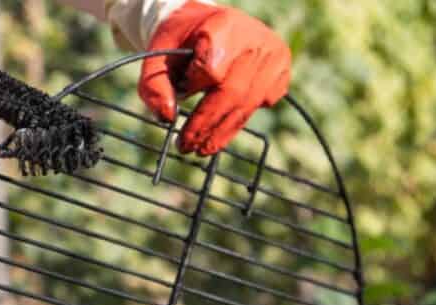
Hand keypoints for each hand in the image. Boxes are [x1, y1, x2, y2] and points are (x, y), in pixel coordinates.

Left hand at [138, 1, 290, 155]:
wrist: (210, 23)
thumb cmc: (183, 40)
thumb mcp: (158, 54)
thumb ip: (154, 85)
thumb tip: (167, 118)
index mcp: (224, 26)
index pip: (211, 69)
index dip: (194, 87)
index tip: (181, 92)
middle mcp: (256, 39)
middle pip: (232, 93)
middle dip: (206, 126)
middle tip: (186, 147)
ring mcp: (274, 56)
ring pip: (247, 105)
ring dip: (221, 132)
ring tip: (201, 149)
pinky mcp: (282, 72)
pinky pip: (260, 105)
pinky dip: (238, 121)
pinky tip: (221, 128)